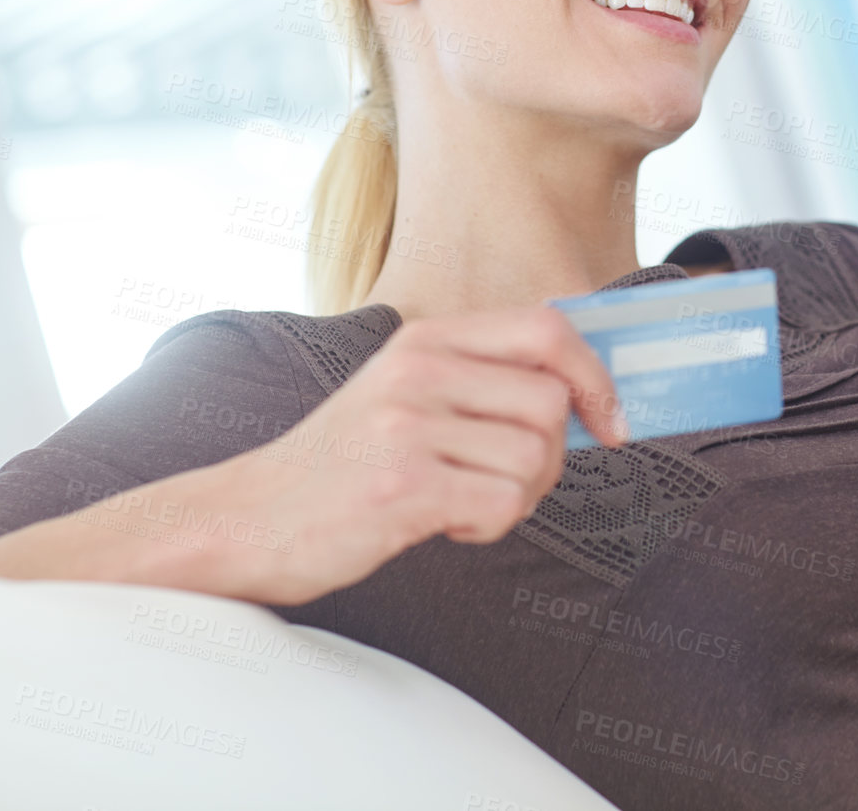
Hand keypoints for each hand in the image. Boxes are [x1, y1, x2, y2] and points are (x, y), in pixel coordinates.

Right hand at [192, 305, 627, 605]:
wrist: (247, 519)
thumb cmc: (342, 465)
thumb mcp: (404, 392)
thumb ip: (478, 377)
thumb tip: (582, 381)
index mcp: (424, 340)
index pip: (547, 330)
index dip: (596, 377)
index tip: (610, 423)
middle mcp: (417, 371)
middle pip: (552, 403)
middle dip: (551, 457)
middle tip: (504, 483)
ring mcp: (407, 426)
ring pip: (534, 459)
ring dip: (516, 497)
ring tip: (462, 503)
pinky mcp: (402, 485)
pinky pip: (502, 504)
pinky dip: (487, 527)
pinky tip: (443, 524)